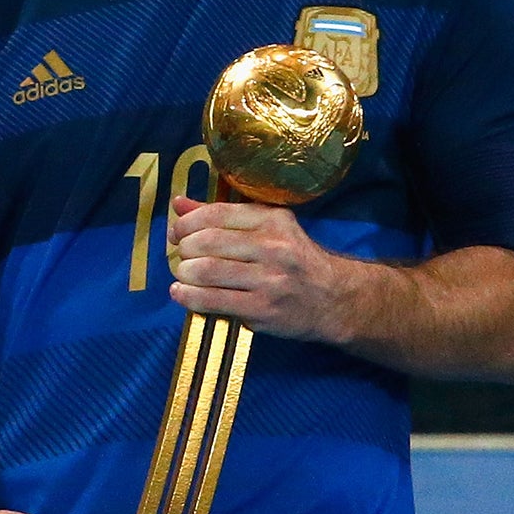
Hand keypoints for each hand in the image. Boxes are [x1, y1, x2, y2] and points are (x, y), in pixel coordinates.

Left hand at [165, 196, 345, 341]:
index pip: (215, 214)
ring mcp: (268, 280)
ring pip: (206, 272)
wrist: (336, 299)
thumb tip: (179, 203)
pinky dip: (188, 297)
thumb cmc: (295, 261)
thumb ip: (222, 215)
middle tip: (182, 256)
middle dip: (184, 249)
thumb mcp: (269, 228)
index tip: (177, 232)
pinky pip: (213, 301)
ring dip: (183, 273)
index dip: (186, 223)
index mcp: (272, 221)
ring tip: (183, 275)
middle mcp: (272, 247)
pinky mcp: (263, 310)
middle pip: (206, 243)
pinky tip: (182, 294)